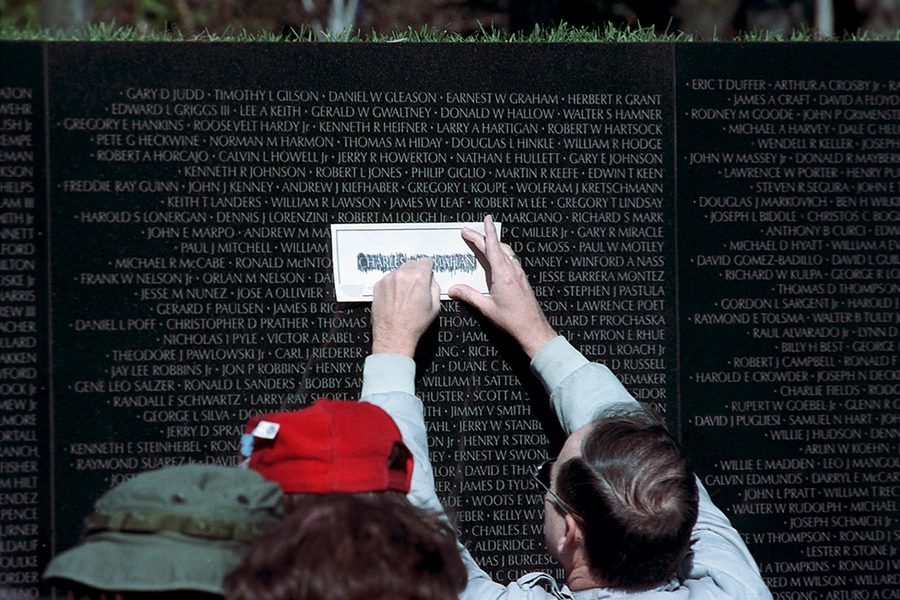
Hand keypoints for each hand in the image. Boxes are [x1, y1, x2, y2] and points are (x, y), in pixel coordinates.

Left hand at [371, 257, 440, 357]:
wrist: (394, 335)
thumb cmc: (413, 324)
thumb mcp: (435, 306)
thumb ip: (435, 287)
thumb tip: (431, 279)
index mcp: (418, 278)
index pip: (426, 261)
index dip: (428, 268)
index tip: (427, 273)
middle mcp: (402, 275)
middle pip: (412, 264)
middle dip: (416, 273)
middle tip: (416, 288)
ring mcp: (388, 279)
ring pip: (400, 271)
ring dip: (403, 279)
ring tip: (405, 296)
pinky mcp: (378, 285)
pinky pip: (389, 278)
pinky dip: (393, 285)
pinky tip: (396, 298)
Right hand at [448, 215, 556, 357]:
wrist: (533, 329)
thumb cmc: (513, 320)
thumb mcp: (487, 309)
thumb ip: (469, 296)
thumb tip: (454, 289)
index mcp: (503, 274)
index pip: (493, 247)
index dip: (488, 231)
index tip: (486, 219)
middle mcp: (512, 271)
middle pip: (497, 247)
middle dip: (483, 237)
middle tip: (468, 233)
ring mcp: (519, 275)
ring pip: (505, 253)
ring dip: (493, 245)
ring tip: (482, 242)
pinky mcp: (522, 280)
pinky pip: (510, 261)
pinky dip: (501, 254)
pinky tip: (496, 260)